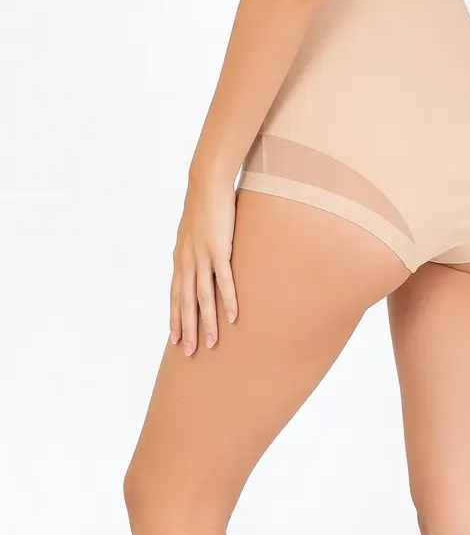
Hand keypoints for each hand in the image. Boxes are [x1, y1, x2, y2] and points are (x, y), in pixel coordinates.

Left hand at [169, 165, 237, 355]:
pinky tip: (231, 317)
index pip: (175, 293)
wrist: (207, 181)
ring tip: (209, 344)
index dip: (175, 316)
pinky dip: (226, 300)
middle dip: (186, 328)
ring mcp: (201, 255)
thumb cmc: (204, 202)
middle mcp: (187, 260)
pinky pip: (222, 280)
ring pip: (202, 297)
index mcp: (180, 256)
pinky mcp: (218, 248)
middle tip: (188, 352)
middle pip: (185, 301)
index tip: (174, 338)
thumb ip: (196, 245)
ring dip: (206, 322)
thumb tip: (201, 254)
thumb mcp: (194, 228)